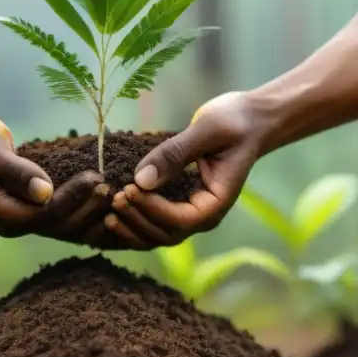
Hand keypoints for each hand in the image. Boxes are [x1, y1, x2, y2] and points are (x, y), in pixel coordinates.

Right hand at [0, 106, 112, 243]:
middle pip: (61, 226)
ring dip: (93, 211)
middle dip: (90, 207)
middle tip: (114, 182)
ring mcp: (23, 217)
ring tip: (120, 190)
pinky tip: (110, 197)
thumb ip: (13, 169)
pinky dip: (87, 209)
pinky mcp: (32, 207)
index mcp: (0, 213)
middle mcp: (13, 222)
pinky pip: (65, 215)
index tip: (96, 176)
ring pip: (67, 226)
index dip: (73, 199)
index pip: (45, 216)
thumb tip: (44, 192)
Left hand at [104, 91, 267, 248]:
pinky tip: (114, 210)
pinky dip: (134, 220)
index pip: (181, 220)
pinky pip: (154, 220)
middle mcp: (203, 214)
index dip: (152, 209)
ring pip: (157, 234)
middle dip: (138, 220)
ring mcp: (191, 211)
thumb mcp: (207, 130)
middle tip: (115, 198)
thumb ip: (175, 154)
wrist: (248, 121)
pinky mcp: (179, 202)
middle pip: (166, 235)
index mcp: (216, 203)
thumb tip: (142, 179)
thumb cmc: (234, 122)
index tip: (130, 189)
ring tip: (109, 210)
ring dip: (133, 227)